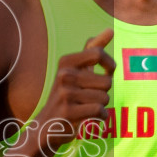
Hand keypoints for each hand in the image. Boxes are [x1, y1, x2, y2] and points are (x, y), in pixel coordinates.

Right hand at [35, 30, 114, 154]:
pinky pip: (99, 111)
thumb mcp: (76, 71)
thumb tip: (110, 30)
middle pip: (106, 81)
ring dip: (101, 106)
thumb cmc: (66, 96)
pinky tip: (91, 118)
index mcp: (66, 62)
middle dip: (104, 92)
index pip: (98, 54)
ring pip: (104, 98)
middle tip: (90, 97)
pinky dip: (100, 116)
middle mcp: (64, 75)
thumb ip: (92, 50)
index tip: (107, 72)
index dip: (109, 65)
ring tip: (87, 108)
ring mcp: (65, 94)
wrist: (46, 126)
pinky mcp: (69, 111)